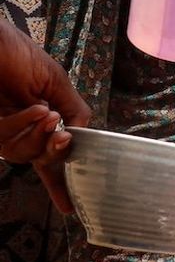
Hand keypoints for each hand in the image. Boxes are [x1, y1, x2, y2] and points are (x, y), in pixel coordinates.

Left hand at [0, 21, 90, 212]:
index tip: (69, 208)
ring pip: (22, 153)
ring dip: (39, 136)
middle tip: (62, 138)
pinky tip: (34, 109)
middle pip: (39, 158)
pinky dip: (23, 126)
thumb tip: (79, 135)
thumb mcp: (54, 80)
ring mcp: (0, 129)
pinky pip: (6, 140)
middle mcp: (18, 128)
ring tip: (46, 113)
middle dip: (54, 153)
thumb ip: (73, 108)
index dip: (59, 181)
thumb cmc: (17, 53)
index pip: (49, 154)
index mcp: (36, 118)